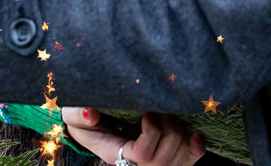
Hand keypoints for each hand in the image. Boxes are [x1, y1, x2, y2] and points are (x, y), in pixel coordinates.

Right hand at [62, 107, 204, 165]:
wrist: (95, 127)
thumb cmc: (85, 121)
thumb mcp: (73, 116)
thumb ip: (77, 115)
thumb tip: (91, 113)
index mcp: (118, 154)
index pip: (143, 154)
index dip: (152, 131)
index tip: (147, 112)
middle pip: (165, 158)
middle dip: (170, 130)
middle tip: (162, 111)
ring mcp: (155, 165)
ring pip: (179, 158)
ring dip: (181, 133)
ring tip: (170, 116)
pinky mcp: (169, 160)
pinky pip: (190, 161)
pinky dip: (197, 148)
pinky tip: (195, 133)